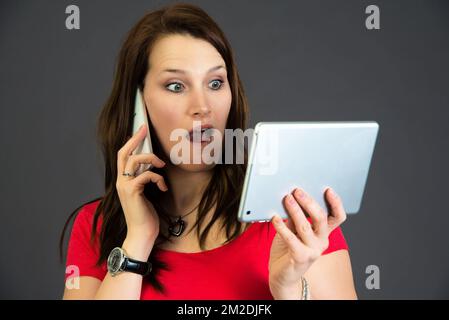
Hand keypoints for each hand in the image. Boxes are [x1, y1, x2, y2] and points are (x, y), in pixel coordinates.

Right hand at [116, 124, 167, 251]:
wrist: (141, 233)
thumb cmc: (145, 216)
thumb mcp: (145, 194)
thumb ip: (144, 180)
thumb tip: (153, 168)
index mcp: (123, 181)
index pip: (123, 156)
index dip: (131, 142)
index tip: (140, 130)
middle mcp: (120, 181)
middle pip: (124, 153)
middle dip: (135, 139)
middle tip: (145, 129)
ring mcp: (124, 186)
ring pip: (135, 160)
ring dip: (151, 159)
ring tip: (162, 166)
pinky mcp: (132, 191)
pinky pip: (146, 175)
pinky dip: (158, 178)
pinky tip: (163, 187)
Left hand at [268, 187, 346, 298]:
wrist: (282, 276)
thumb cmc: (287, 249)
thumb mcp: (293, 229)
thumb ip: (294, 216)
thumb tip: (290, 197)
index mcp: (323, 232)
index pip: (337, 217)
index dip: (336, 203)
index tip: (327, 189)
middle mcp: (322, 241)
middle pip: (321, 218)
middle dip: (309, 202)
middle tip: (297, 191)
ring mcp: (313, 251)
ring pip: (305, 226)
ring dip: (295, 210)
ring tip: (286, 199)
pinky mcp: (300, 258)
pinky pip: (291, 239)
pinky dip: (282, 227)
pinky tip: (274, 218)